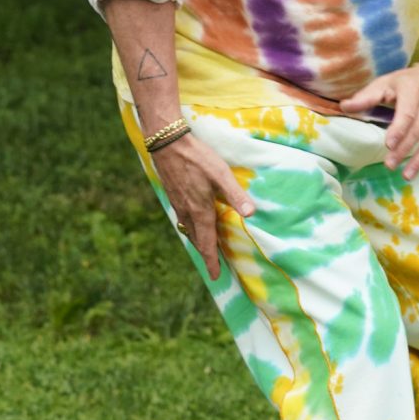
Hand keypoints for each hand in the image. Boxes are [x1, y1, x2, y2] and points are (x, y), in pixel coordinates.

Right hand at [151, 129, 253, 279]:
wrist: (167, 144)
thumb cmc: (197, 157)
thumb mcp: (220, 173)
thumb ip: (235, 194)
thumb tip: (251, 213)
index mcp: (200, 210)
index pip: (207, 242)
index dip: (212, 260)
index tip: (215, 276)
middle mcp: (187, 211)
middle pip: (197, 239)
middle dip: (206, 254)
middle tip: (214, 266)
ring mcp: (178, 204)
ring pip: (188, 229)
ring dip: (198, 241)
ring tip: (207, 248)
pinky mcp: (174, 195)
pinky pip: (183, 219)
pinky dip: (191, 228)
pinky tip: (195, 223)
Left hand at [339, 62, 418, 180]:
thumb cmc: (408, 81)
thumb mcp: (387, 82)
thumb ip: (367, 96)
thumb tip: (344, 106)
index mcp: (413, 89)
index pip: (408, 112)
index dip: (399, 129)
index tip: (388, 145)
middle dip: (405, 149)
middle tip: (390, 166)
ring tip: (407, 175)